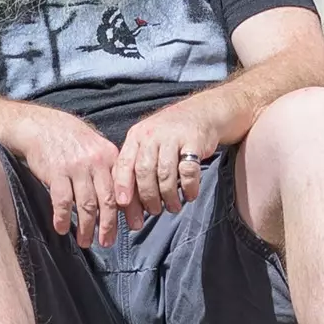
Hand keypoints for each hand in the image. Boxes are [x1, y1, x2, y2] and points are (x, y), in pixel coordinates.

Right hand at [16, 105, 126, 246]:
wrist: (44, 127)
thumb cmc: (73, 141)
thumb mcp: (97, 149)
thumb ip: (109, 172)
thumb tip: (121, 201)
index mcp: (110, 157)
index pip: (125, 186)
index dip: (132, 208)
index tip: (135, 225)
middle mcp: (96, 162)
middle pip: (108, 200)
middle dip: (109, 224)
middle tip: (108, 242)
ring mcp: (76, 168)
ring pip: (86, 204)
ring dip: (86, 227)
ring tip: (85, 242)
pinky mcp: (56, 173)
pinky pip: (62, 201)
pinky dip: (62, 218)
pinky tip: (62, 229)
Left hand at [114, 97, 222, 221]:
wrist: (202, 112)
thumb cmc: (169, 135)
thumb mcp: (147, 142)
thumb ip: (135, 166)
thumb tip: (126, 204)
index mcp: (136, 136)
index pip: (123, 164)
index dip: (122, 186)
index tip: (122, 205)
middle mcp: (152, 135)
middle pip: (144, 171)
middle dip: (147, 196)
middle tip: (153, 211)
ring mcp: (173, 137)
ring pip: (165, 173)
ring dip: (168, 196)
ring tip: (172, 207)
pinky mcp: (194, 141)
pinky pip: (188, 170)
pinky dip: (189, 187)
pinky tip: (190, 195)